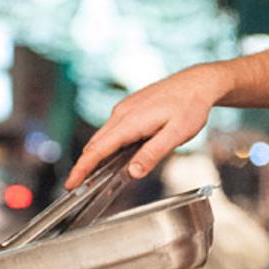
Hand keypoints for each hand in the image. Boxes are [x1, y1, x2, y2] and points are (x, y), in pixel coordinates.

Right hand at [65, 63, 228, 187]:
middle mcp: (122, 113)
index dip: (82, 168)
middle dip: (83, 165)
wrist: (197, 82)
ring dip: (93, 155)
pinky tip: (110, 155)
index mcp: (130, 121)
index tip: (71, 183)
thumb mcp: (176, 134)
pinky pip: (111, 129)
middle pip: (94, 143)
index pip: (98, 149)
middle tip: (75, 186)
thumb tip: (133, 172)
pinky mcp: (129, 108)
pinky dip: (105, 145)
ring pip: (102, 136)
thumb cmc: (190, 106)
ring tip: (89, 175)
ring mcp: (124, 109)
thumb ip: (153, 153)